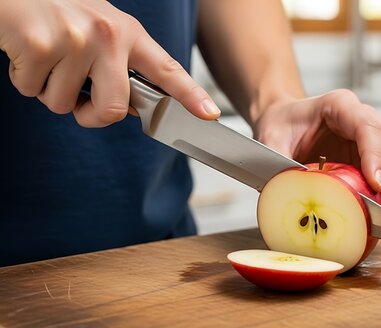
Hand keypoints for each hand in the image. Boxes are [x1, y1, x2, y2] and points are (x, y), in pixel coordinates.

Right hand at [0, 0, 219, 126]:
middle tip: (75, 98)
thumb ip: (118, 63)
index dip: (191, 95)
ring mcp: (75, 39)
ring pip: (63, 104)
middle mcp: (107, 35)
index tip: (210, 114)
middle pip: (113, 110)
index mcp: (127, 32)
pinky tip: (23, 49)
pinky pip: (31, 90)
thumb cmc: (54, 9)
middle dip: (89, 116)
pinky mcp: (39, 45)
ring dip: (47, 89)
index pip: (166, 69)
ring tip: (43, 54)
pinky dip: (22, 78)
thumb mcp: (97, 28)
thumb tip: (128, 108)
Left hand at [253, 89, 380, 214]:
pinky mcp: (376, 156)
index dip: (375, 156)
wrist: (283, 122)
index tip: (376, 185)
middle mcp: (363, 117)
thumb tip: (295, 196)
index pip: (368, 127)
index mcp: (339, 105)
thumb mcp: (270, 140)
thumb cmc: (280, 125)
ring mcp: (374, 137)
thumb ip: (279, 164)